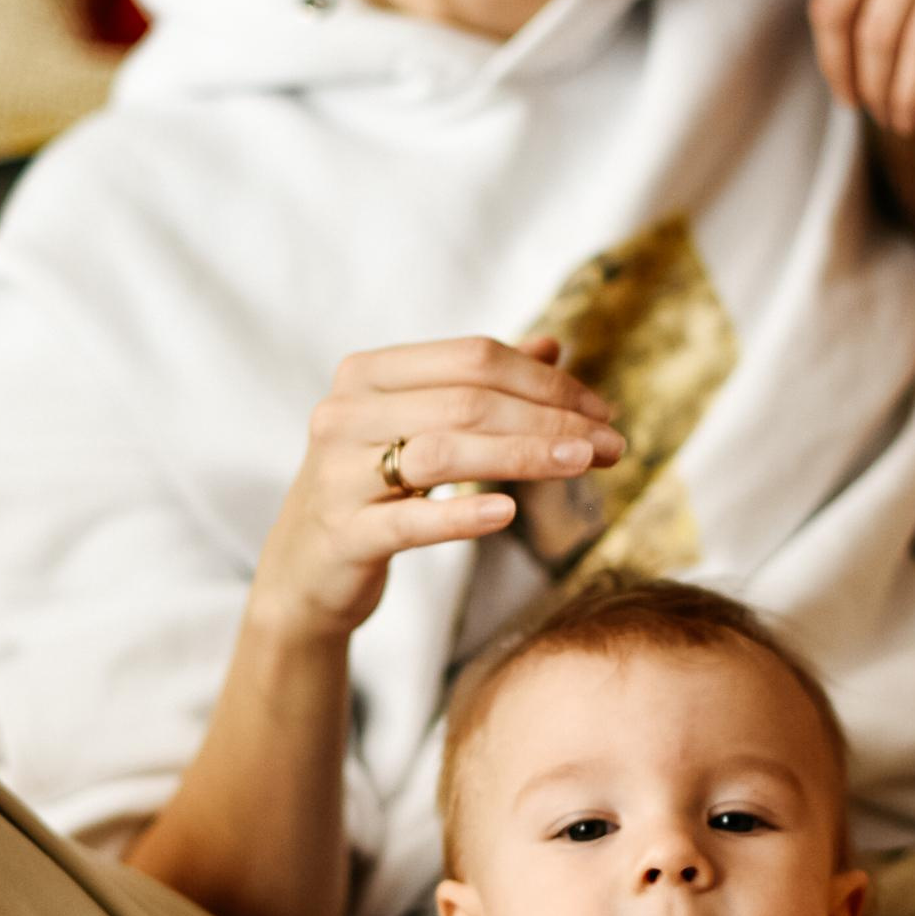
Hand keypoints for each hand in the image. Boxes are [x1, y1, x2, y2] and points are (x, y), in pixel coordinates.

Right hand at [248, 335, 624, 642]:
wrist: (304, 570)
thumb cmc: (373, 488)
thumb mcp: (419, 427)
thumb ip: (478, 385)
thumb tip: (553, 345)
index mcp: (368, 373)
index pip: (472, 358)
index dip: (545, 379)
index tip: (601, 411)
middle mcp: (344, 413)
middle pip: (467, 401)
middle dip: (549, 419)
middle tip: (610, 445)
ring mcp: (338, 474)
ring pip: (444, 452)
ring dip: (525, 456)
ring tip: (583, 466)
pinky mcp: (343, 534)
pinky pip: (410, 520)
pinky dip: (461, 515)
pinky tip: (508, 513)